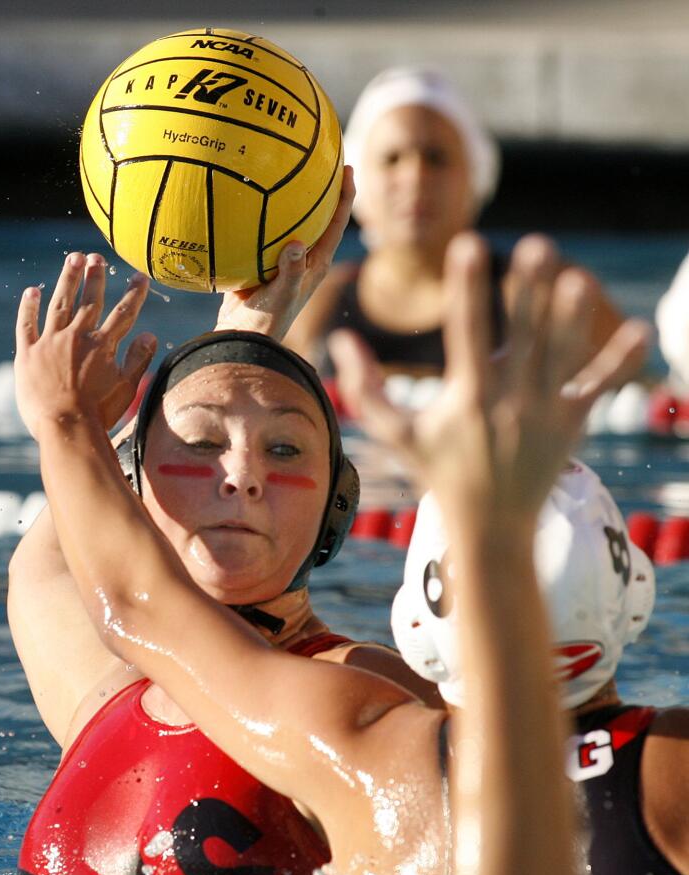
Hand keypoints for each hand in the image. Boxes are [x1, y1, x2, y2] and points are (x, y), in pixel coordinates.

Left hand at [14, 252, 156, 439]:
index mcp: (103, 345)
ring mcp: (50, 343)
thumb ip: (137, 359)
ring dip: (67, 279)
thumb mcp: (126, 388)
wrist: (65, 427)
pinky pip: (27, 324)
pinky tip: (33, 291)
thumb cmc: (99, 413)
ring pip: (59, 303)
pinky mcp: (27, 354)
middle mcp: (77, 336)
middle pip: (88, 300)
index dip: (134, 293)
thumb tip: (150, 335)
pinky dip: (29, 307)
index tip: (140, 276)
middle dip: (94, 277)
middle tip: (95, 257)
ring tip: (72, 260)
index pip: (123, 313)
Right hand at [214, 166, 355, 340]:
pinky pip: (261, 233)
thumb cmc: (266, 321)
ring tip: (282, 170)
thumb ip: (290, 270)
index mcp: (315, 264)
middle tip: (322, 160)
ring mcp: (281, 261)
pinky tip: (243, 197)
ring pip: (290, 223)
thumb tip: (296, 243)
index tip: (348, 168)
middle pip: (318, 218)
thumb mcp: (281, 295)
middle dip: (323, 190)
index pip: (336, 224)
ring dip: (290, 200)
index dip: (345, 196)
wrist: (241, 339)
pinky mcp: (259, 264)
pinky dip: (257, 215)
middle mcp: (302, 259)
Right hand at [331, 233, 649, 529]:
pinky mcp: (572, 424)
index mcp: (467, 397)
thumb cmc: (439, 472)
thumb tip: (339, 341)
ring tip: (580, 278)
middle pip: (522, 336)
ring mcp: (544, 412)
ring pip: (563, 356)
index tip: (468, 243)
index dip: (466, 287)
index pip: (466, 332)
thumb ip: (366, 389)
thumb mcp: (397, 435)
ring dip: (573, 317)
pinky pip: (597, 387)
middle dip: (529, 290)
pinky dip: (619, 362)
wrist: (491, 525)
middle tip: (538, 244)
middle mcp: (509, 401)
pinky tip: (641, 330)